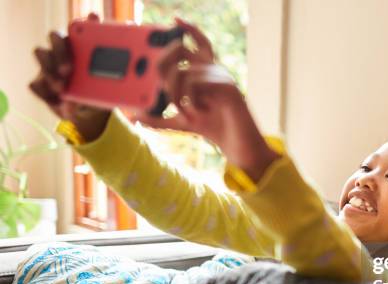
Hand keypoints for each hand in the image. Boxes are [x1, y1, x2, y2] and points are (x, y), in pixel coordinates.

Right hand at [29, 13, 109, 141]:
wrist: (92, 113)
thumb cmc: (102, 89)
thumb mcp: (114, 81)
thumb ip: (121, 64)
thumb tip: (135, 40)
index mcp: (81, 45)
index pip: (77, 28)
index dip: (81, 28)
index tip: (91, 33)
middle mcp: (64, 51)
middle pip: (55, 38)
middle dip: (62, 52)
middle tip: (70, 70)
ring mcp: (50, 65)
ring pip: (41, 55)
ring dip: (50, 71)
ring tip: (62, 88)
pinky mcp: (42, 84)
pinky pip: (36, 84)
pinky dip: (48, 95)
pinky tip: (63, 107)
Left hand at [136, 18, 278, 181]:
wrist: (235, 142)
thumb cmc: (213, 127)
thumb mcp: (181, 122)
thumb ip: (159, 118)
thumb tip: (136, 116)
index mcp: (205, 71)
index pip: (198, 42)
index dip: (189, 30)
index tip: (175, 21)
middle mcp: (213, 68)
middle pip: (180, 51)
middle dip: (162, 66)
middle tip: (161, 88)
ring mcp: (220, 75)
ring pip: (181, 74)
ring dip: (175, 96)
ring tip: (184, 111)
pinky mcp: (225, 86)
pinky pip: (194, 85)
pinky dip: (190, 102)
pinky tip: (199, 111)